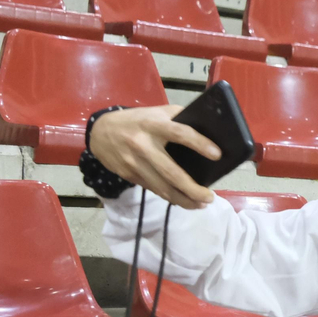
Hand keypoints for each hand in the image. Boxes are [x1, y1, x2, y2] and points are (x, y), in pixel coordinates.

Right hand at [89, 104, 218, 209]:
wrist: (100, 132)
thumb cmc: (137, 120)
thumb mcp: (155, 112)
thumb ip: (177, 117)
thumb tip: (207, 127)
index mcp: (154, 124)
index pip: (180, 133)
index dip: (199, 144)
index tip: (217, 155)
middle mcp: (143, 145)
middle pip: (171, 172)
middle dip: (193, 189)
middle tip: (210, 197)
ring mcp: (135, 163)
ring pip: (162, 187)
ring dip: (184, 199)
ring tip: (202, 204)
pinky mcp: (129, 175)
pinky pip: (153, 189)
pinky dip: (170, 197)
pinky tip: (184, 201)